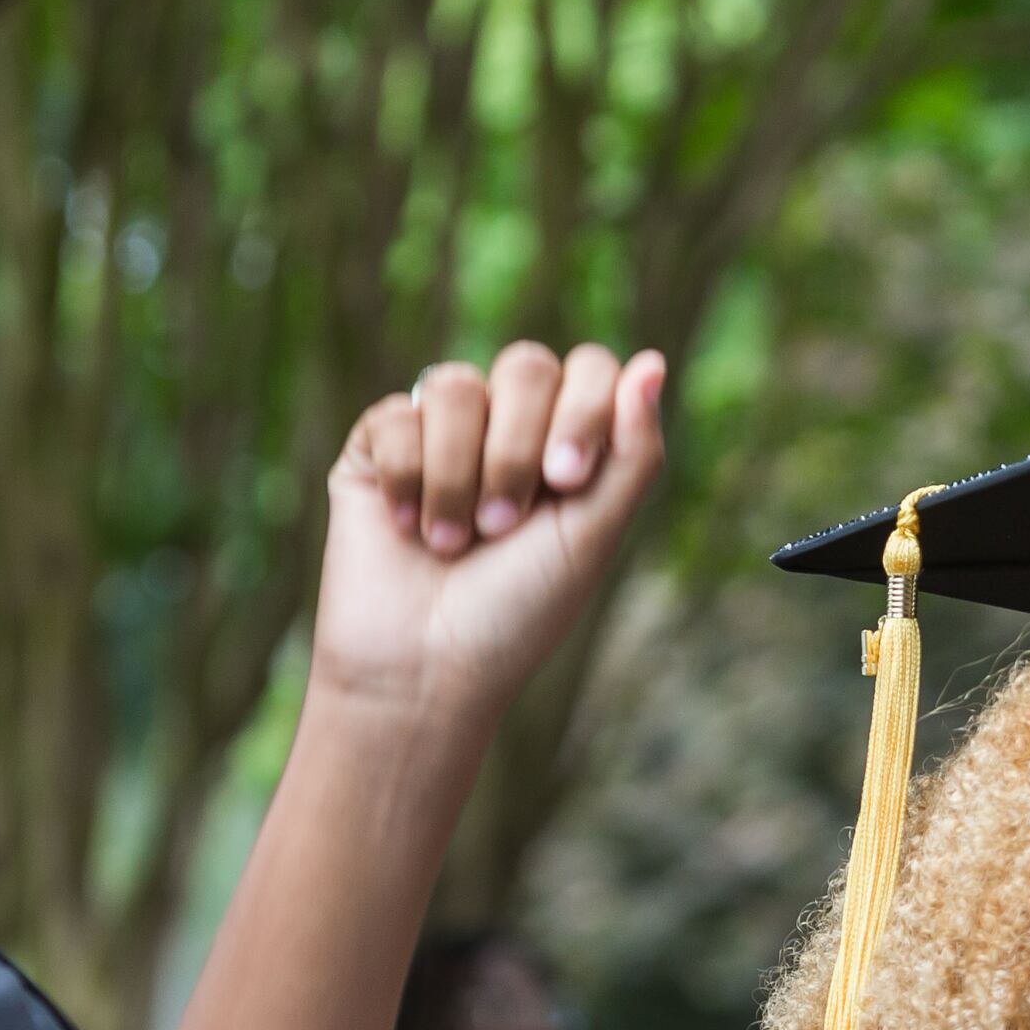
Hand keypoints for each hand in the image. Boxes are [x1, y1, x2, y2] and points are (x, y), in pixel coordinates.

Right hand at [303, 340, 667, 751]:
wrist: (424, 667)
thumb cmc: (517, 613)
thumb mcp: (592, 537)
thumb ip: (633, 454)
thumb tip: (652, 363)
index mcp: (568, 444)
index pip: (589, 369)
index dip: (582, 410)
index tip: (566, 482)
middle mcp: (506, 427)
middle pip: (525, 366)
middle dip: (517, 449)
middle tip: (503, 525)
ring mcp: (440, 433)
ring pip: (455, 387)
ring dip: (460, 475)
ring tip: (452, 543)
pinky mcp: (377, 447)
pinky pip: (395, 416)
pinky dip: (408, 477)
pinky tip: (408, 528)